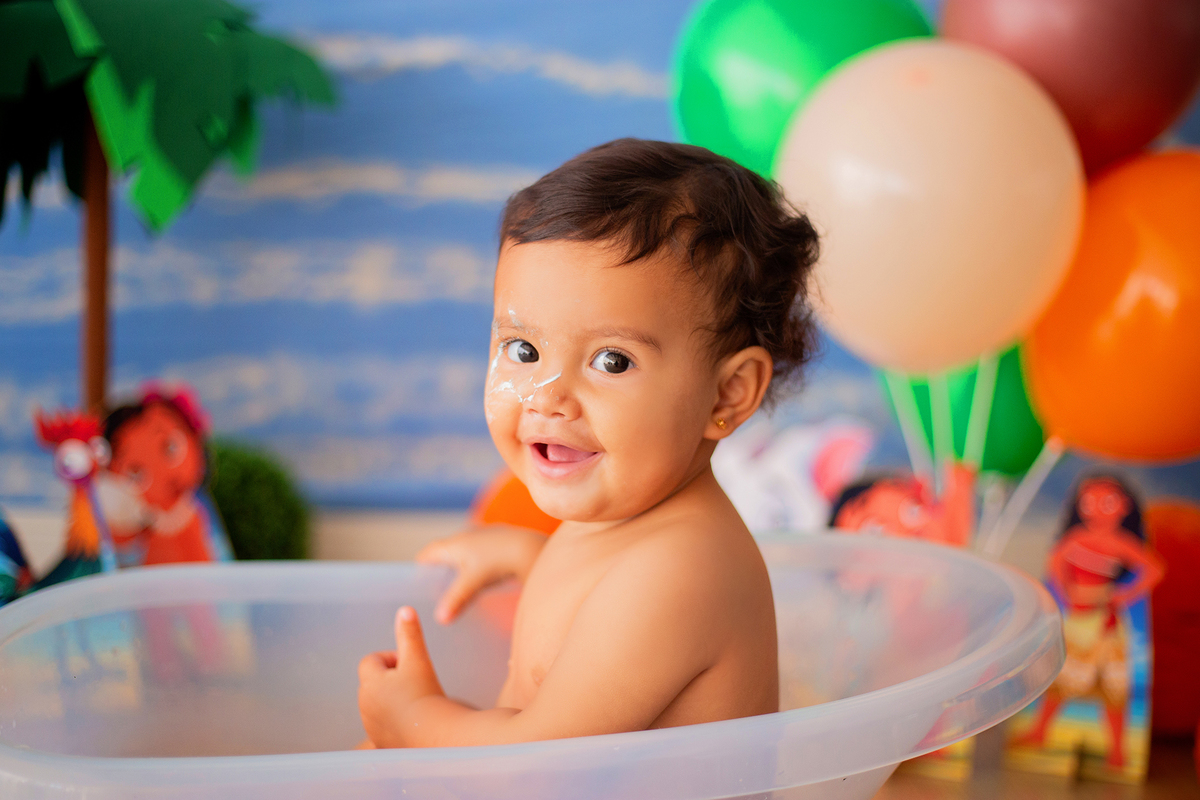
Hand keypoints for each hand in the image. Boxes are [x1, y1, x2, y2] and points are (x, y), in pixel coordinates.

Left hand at [358, 606, 444, 748]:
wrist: (434, 735)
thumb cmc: (425, 693)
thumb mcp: (418, 659)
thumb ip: (410, 634)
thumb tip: (405, 610)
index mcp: (371, 682)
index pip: (371, 661)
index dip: (390, 658)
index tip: (410, 665)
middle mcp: (365, 705)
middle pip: (374, 683)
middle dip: (391, 680)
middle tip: (417, 683)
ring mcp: (372, 726)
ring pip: (379, 704)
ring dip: (393, 700)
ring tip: (418, 703)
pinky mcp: (382, 743)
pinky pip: (384, 725)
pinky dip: (396, 720)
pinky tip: (415, 721)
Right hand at [416, 525, 546, 622]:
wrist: (531, 548)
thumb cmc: (498, 561)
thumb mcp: (473, 582)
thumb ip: (455, 600)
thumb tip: (440, 620)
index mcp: (455, 543)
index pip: (429, 553)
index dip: (421, 566)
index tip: (417, 582)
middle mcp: (467, 537)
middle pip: (445, 553)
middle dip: (440, 570)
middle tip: (436, 590)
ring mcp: (484, 539)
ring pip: (464, 554)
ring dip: (459, 569)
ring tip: (458, 588)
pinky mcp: (499, 544)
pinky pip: (480, 556)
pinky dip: (475, 568)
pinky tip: (482, 580)